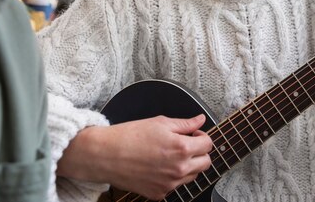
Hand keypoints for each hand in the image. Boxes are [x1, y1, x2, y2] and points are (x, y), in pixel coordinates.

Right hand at [58, 114, 212, 199]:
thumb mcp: (160, 123)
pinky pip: (175, 186)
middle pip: (205, 163)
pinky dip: (172, 177)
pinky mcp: (159, 193)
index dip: (202, 136)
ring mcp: (169, 184)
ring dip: (188, 165)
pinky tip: (159, 166)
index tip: (194, 134)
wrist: (106, 155)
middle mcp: (178, 169)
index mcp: (182, 148)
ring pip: (192, 175)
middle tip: (187, 144)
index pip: (208, 144)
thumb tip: (199, 120)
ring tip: (170, 155)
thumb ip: (185, 123)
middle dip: (200, 152)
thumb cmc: (130, 136)